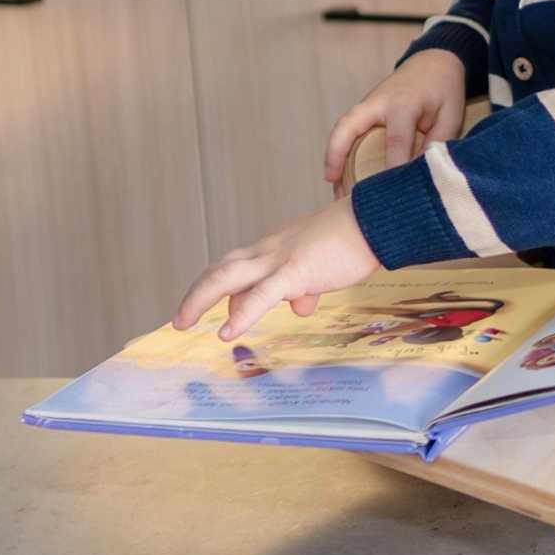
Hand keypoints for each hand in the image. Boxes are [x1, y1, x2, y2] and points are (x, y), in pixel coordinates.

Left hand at [173, 197, 381, 339]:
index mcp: (276, 247)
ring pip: (228, 277)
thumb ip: (306, 285)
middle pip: (221, 269)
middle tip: (180, 319)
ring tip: (182, 323)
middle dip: (197, 293)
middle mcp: (270, 250)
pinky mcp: (297, 271)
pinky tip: (227, 332)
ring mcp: (280, 259)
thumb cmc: (354, 241)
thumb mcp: (322, 264)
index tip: (220, 312)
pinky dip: (242, 315)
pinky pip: (262, 295)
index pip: (238, 266)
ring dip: (200, 299)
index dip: (222, 289)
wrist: (374, 222)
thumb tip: (300, 306)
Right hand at [323, 50, 468, 197]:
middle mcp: (378, 103)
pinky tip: (338, 172)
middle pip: (350, 126)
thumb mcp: (451, 115)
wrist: (433, 62)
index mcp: (404, 104)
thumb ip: (438, 142)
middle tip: (334, 183)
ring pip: (342, 128)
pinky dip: (339, 148)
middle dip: (339, 154)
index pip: (395, 140)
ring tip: (332, 185)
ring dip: (333, 154)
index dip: (393, 167)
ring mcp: (367, 104)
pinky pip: (346, 129)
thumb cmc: (444, 91)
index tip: (391, 193)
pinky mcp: (364, 109)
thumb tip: (422, 172)